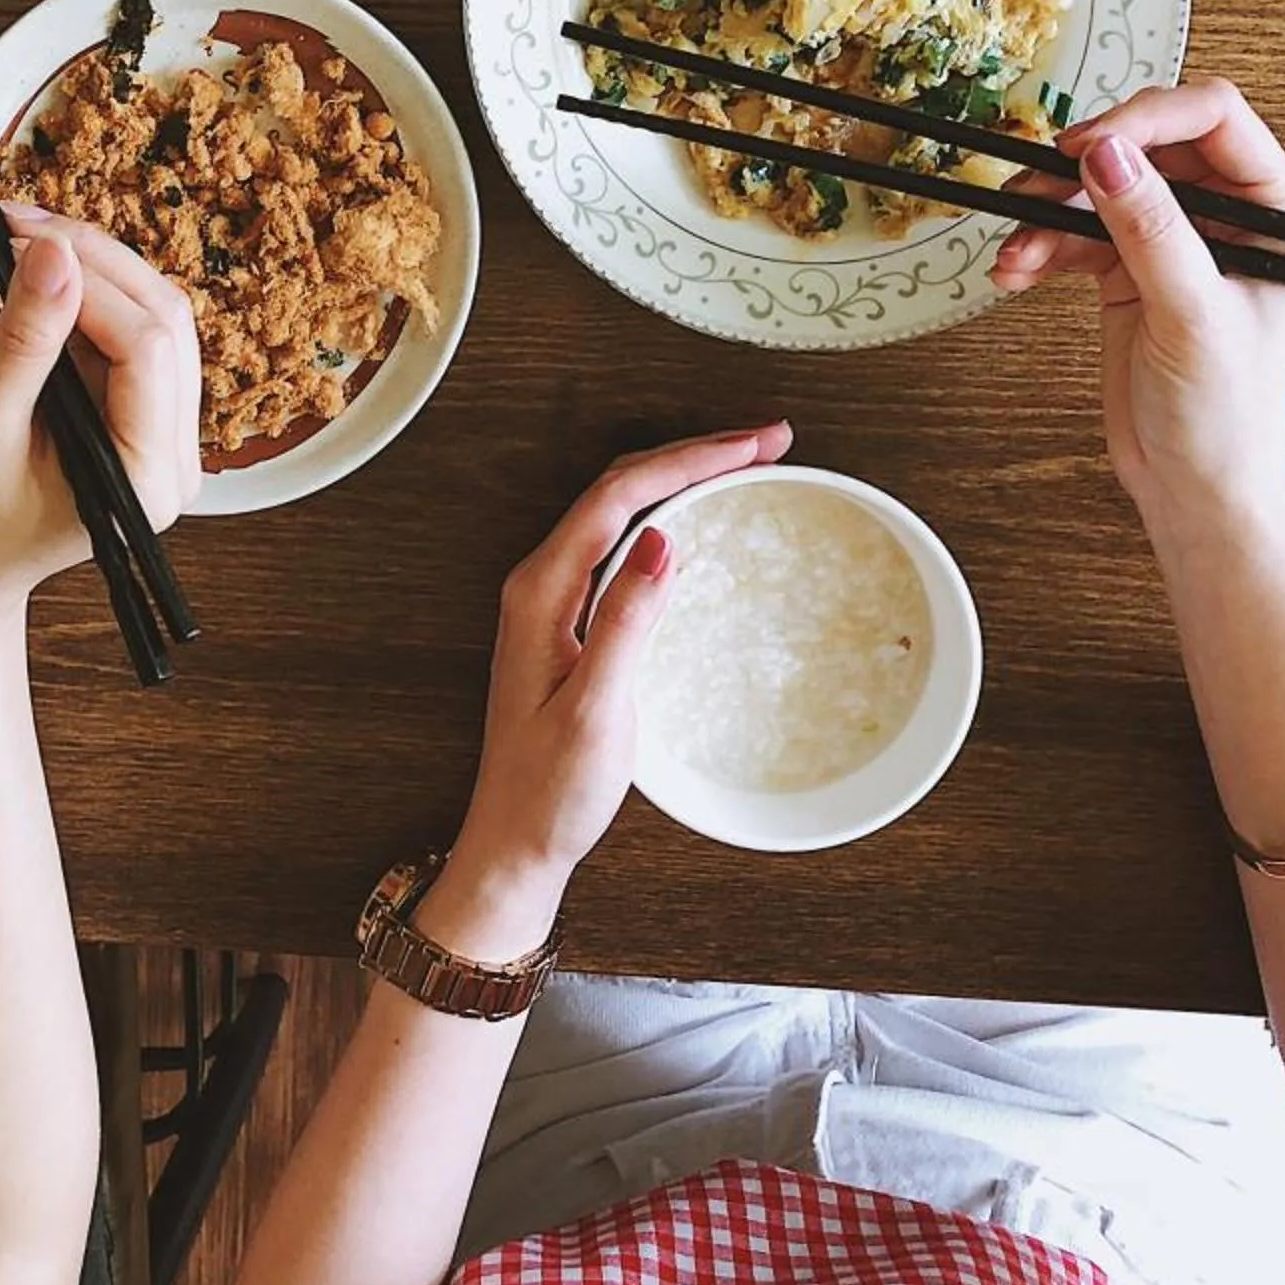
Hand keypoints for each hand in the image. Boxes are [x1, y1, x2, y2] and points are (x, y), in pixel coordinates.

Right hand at [0, 208, 202, 631]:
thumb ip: (24, 338)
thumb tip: (53, 253)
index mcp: (146, 474)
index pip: (145, 344)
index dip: (85, 277)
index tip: (14, 234)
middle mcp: (168, 452)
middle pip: (151, 313)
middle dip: (70, 255)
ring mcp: (151, 428)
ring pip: (127, 309)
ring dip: (52, 267)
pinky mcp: (123, 408)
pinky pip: (102, 329)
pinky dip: (48, 296)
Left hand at [436, 428, 794, 955]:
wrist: (515, 842)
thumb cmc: (551, 789)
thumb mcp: (597, 708)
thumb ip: (626, 621)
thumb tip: (663, 537)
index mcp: (542, 592)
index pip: (621, 495)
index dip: (690, 458)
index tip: (755, 445)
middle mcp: (542, 583)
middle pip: (621, 488)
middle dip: (694, 454)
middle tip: (770, 442)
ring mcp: (554, 600)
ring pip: (622, 511)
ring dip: (683, 479)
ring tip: (748, 463)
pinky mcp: (571, 622)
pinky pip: (621, 545)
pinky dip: (669, 518)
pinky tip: (702, 522)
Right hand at [990, 79, 1284, 547]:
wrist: (1197, 490)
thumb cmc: (1230, 417)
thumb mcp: (1192, 315)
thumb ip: (1152, 229)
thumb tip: (1110, 156)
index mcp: (1276, 210)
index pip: (1214, 118)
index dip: (1148, 119)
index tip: (1090, 146)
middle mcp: (1229, 215)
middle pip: (1147, 144)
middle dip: (1086, 166)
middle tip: (1039, 189)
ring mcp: (1175, 240)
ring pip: (1101, 186)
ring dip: (1050, 211)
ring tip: (1018, 246)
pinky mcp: (1130, 270)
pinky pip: (1076, 231)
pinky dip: (1041, 245)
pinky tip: (1017, 270)